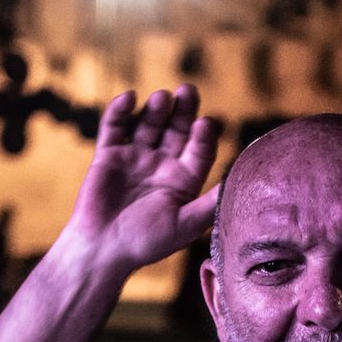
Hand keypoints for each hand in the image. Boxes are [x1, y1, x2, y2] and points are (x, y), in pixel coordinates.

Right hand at [68, 83, 220, 272]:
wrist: (103, 250)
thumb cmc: (146, 243)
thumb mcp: (186, 225)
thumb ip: (210, 203)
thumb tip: (238, 184)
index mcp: (183, 181)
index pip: (199, 149)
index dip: (203, 135)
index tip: (206, 123)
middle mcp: (162, 166)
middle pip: (177, 129)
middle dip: (183, 110)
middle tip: (188, 91)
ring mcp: (135, 158)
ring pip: (149, 123)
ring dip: (156, 108)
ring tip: (162, 98)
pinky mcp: (109, 155)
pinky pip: (115, 127)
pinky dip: (120, 110)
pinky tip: (129, 98)